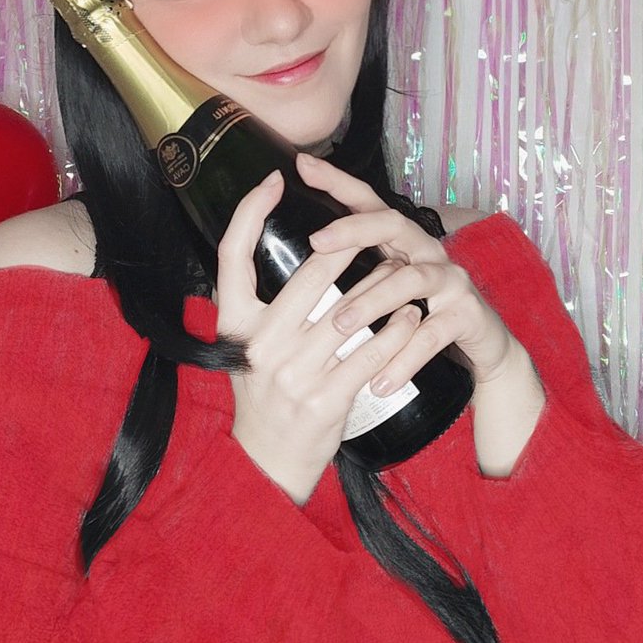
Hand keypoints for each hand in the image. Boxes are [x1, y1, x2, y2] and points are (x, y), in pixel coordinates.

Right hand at [216, 168, 423, 503]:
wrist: (268, 463)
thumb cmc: (264, 394)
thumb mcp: (246, 347)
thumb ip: (259, 306)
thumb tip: (283, 251)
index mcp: (234, 326)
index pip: (231, 256)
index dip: (249, 211)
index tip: (273, 179)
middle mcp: (259, 346)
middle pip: (308, 274)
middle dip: (347, 244)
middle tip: (373, 224)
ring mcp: (291, 374)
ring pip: (348, 311)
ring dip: (383, 286)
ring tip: (406, 268)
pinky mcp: (324, 400)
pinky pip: (369, 355)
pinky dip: (395, 333)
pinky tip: (411, 318)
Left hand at [300, 154, 545, 476]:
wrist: (482, 346)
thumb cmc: (422, 314)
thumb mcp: (386, 288)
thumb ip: (354, 272)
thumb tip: (300, 267)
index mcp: (403, 241)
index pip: (369, 201)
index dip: (338, 181)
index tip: (303, 164)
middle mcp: (428, 251)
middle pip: (393, 224)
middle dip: (354, 229)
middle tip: (316, 241)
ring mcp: (451, 280)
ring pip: (410, 280)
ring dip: (372, 301)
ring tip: (341, 324)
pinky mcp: (467, 314)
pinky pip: (432, 334)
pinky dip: (404, 358)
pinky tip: (378, 380)